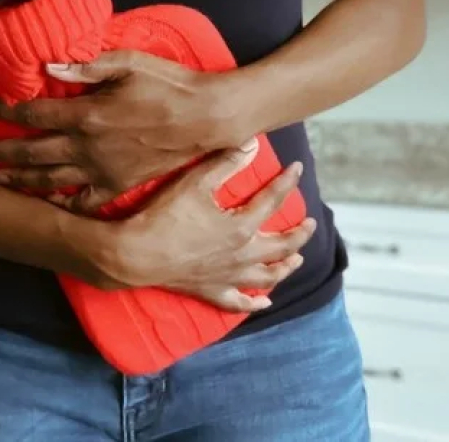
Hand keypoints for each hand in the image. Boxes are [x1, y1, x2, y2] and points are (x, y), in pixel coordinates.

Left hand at [0, 50, 243, 211]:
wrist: (208, 118)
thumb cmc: (170, 84)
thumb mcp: (128, 63)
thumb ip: (86, 66)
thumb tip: (48, 66)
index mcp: (86, 114)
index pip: (30, 112)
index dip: (0, 107)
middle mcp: (88, 147)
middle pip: (31, 150)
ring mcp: (102, 171)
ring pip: (50, 179)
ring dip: (20, 176)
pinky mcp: (120, 186)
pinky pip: (84, 201)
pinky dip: (62, 204)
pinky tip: (48, 202)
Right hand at [97, 139, 314, 312]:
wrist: (138, 255)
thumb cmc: (165, 216)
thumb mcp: (195, 182)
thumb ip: (225, 163)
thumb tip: (252, 145)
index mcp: (242, 226)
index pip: (273, 200)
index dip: (287, 182)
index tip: (297, 169)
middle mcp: (243, 254)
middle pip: (281, 245)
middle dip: (299, 234)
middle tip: (310, 224)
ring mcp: (229, 276)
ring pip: (267, 276)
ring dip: (285, 267)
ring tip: (295, 260)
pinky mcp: (212, 291)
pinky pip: (239, 302)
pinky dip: (255, 303)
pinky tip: (265, 302)